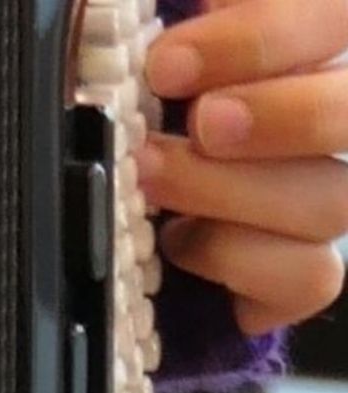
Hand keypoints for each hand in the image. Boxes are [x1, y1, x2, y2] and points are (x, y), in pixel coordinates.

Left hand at [142, 0, 347, 332]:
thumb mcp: (181, 46)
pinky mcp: (310, 270)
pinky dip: (236, 261)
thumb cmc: (173, 94)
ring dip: (227, 191)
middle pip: (346, 116)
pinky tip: (180, 240)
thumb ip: (197, 11)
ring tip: (153, 175)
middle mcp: (340, 117)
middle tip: (197, 123)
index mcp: (322, 43)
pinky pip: (308, 276)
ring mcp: (336, 197)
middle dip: (272, 118)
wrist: (156, 188)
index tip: (168, 65)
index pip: (330, 20)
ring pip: (329, 203)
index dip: (262, 39)